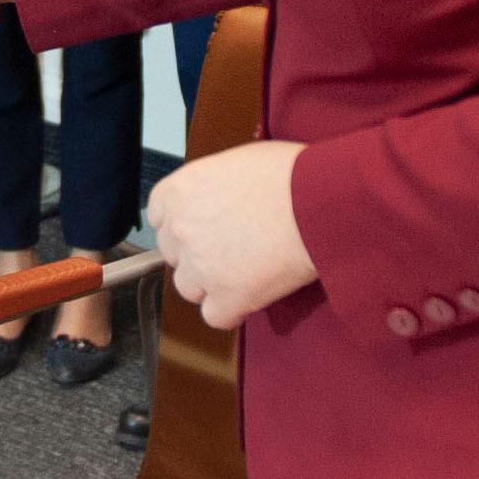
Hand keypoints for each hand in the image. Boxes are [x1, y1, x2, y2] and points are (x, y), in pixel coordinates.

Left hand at [146, 141, 318, 328]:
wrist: (320, 201)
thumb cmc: (291, 175)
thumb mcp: (238, 161)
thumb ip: (212, 185)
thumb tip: (216, 198)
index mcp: (180, 190)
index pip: (159, 218)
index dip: (184, 224)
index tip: (202, 227)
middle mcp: (181, 229)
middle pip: (173, 254)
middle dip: (198, 253)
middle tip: (232, 246)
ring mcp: (201, 267)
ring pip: (190, 288)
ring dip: (212, 283)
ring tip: (246, 269)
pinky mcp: (227, 298)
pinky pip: (216, 316)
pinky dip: (233, 310)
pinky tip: (253, 292)